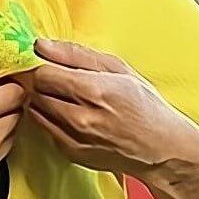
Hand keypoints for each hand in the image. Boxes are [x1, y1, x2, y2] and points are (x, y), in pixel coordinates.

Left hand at [26, 38, 198, 179]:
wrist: (161, 148)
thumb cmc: (144, 105)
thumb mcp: (118, 68)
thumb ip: (76, 54)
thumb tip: (41, 45)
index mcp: (94, 90)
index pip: (43, 74)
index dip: (45, 66)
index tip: (52, 65)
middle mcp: (81, 118)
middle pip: (37, 92)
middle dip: (44, 83)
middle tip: (60, 80)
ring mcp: (75, 139)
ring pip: (36, 111)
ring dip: (45, 101)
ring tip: (68, 98)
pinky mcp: (71, 154)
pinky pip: (45, 130)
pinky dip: (52, 120)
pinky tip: (73, 116)